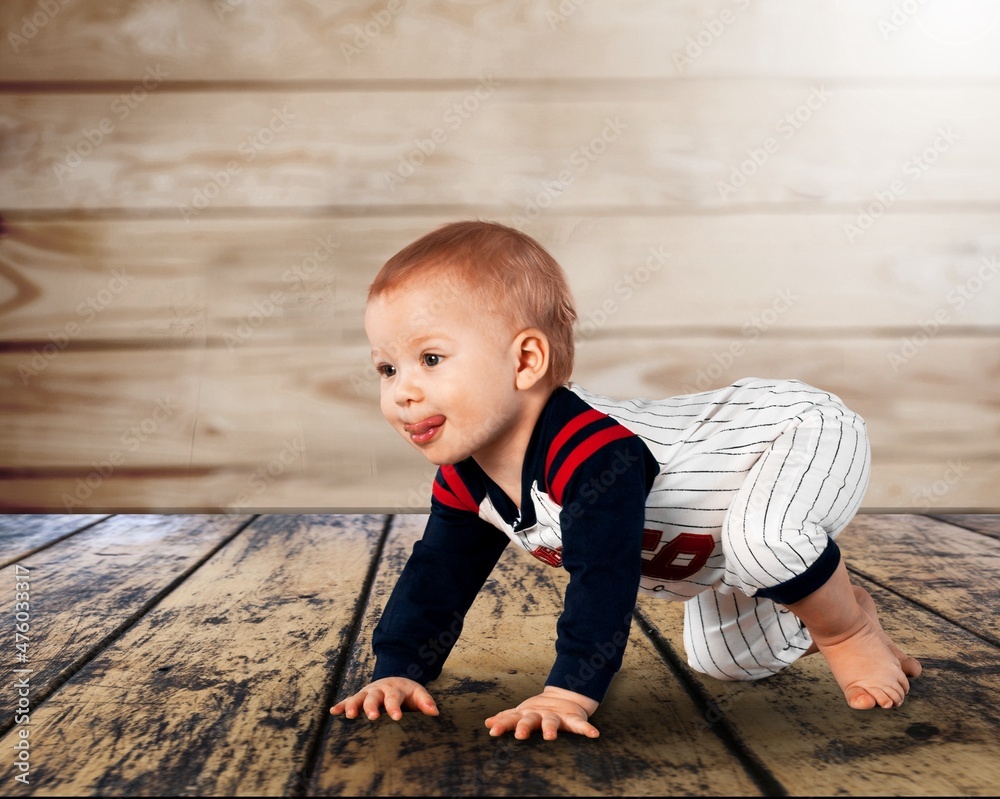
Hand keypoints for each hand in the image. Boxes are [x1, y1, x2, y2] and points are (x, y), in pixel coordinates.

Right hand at [330, 677, 438, 721]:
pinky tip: (333, 711)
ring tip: (350, 715)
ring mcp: (367, 693)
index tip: (397, 718)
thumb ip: (426, 702)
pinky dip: (341, 705)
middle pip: (373, 697)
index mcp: (394, 689)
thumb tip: (435, 712)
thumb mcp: (418, 694)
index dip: (395, 708)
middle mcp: (378, 690)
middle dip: (372, 707)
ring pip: (358, 697)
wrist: (395, 682)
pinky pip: (348, 700)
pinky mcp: (359, 697)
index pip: (394, 698)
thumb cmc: (408, 693)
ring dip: (353, 705)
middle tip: (372, 717)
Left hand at [484, 685, 599, 739]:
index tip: (492, 732)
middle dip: (525, 727)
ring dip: (551, 729)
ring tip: (550, 737)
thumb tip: (487, 723)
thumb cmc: (539, 712)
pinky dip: (587, 730)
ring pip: (552, 722)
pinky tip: (594, 735)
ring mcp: (556, 716)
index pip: (512, 719)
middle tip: (520, 735)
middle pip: (530, 720)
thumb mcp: (522, 714)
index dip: (502, 725)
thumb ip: (506, 718)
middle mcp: (540, 715)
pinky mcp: (573, 718)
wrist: (564, 698)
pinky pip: (580, 725)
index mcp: (527, 715)